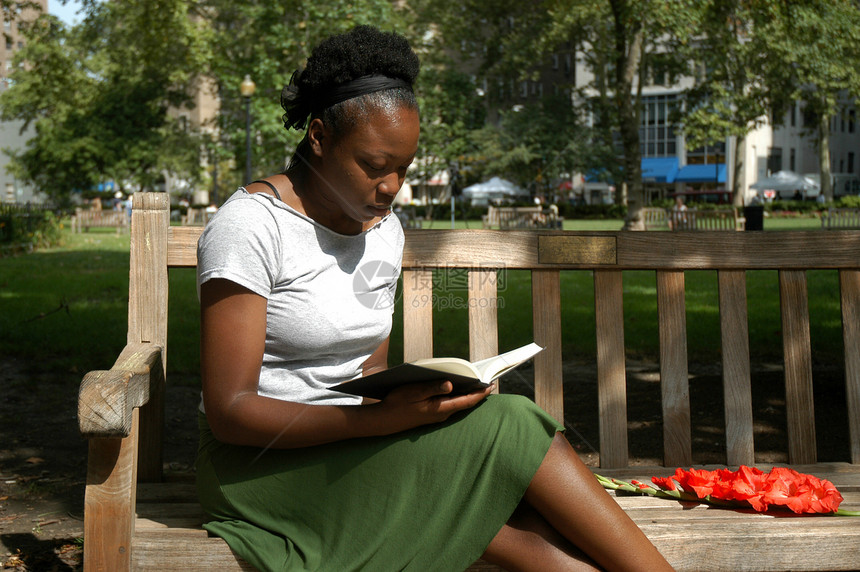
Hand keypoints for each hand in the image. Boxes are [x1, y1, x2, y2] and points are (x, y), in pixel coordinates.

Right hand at [370, 380, 493, 433]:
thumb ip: (432, 388)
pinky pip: (450, 405)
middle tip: (488, 381)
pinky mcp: (432, 414)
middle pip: (464, 402)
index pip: (466, 401)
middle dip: (476, 392)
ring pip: (458, 404)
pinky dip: (457, 396)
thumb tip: (450, 384)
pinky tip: (457, 388)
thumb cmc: (397, 404)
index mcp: (440, 408)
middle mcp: (442, 414)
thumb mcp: (414, 392)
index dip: (480, 393)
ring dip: (467, 394)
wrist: (384, 421)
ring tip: (476, 382)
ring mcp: (437, 415)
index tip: (491, 385)